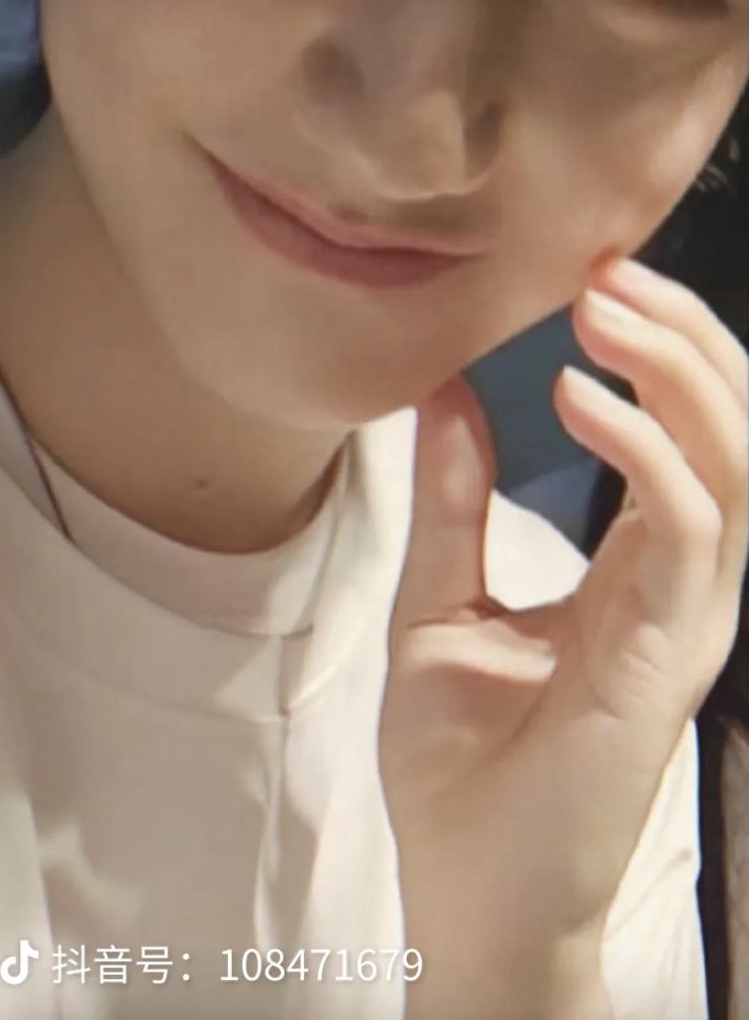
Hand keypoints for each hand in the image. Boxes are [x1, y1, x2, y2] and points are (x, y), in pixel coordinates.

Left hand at [379, 255, 747, 1016]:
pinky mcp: (664, 661)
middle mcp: (678, 588)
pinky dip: (645, 451)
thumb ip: (455, 499)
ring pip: (731, 464)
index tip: (588, 270)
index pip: (685, 432)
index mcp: (635, 571)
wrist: (462, 895)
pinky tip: (577, 398)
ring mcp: (682, 623)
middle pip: (728, 430)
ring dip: (675, 369)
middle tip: (604, 265)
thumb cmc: (461, 767)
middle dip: (680, 334)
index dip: (654, 345)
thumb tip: (442, 384)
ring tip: (602, 300)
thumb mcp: (441, 601)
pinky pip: (682, 532)